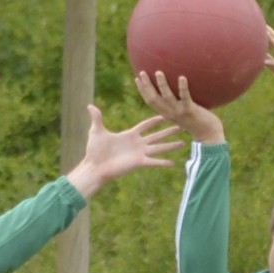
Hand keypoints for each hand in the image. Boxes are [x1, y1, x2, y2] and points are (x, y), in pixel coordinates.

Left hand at [66, 104, 184, 198]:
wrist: (94, 166)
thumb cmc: (94, 150)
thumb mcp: (96, 131)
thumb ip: (97, 118)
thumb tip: (90, 106)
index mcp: (129, 135)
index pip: (145, 125)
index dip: (154, 120)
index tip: (165, 114)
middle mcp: (137, 143)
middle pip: (157, 135)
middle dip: (169, 131)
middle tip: (181, 126)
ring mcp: (139, 153)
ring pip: (159, 147)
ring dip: (171, 145)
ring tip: (184, 142)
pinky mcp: (138, 162)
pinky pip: (153, 162)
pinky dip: (162, 162)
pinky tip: (172, 163)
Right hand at [134, 70, 224, 144]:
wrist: (208, 136)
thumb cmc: (199, 122)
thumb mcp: (185, 112)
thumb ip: (180, 103)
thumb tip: (181, 87)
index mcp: (166, 113)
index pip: (150, 101)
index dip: (142, 90)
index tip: (137, 79)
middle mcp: (170, 113)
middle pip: (153, 99)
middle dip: (146, 86)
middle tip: (142, 72)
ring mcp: (179, 112)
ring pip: (167, 97)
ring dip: (162, 85)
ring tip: (158, 72)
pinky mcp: (190, 111)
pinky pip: (185, 97)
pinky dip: (183, 87)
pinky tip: (182, 77)